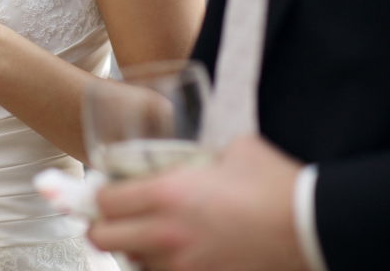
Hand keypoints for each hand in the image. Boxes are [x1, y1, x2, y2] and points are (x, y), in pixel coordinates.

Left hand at [89, 136, 308, 270]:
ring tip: (147, 233)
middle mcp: (167, 235)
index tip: (103, 189)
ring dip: (132, 248)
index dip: (98, 194)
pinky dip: (160, 266)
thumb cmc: (272, 183)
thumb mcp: (230, 149)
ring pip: (132, 264)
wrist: (310, 225)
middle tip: (112, 216)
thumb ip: (200, 152)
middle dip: (101, 226)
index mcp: (167, 194)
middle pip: (103, 240)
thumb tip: (194, 153)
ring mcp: (185, 268)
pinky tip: (174, 252)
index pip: (105, 201)